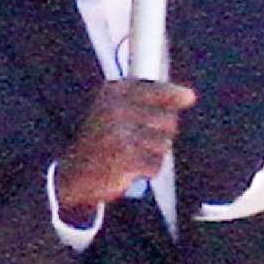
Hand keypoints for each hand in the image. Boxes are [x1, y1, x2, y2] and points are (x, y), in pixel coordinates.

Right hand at [53, 78, 195, 224]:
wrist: (73, 174)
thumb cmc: (101, 141)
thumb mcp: (115, 110)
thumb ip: (149, 100)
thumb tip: (190, 96)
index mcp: (113, 93)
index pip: (156, 89)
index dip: (175, 94)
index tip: (189, 97)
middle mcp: (116, 109)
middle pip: (169, 120)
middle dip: (160, 133)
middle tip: (137, 141)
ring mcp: (122, 134)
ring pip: (164, 144)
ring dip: (152, 154)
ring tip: (129, 154)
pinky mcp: (127, 159)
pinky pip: (157, 165)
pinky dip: (147, 170)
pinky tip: (129, 168)